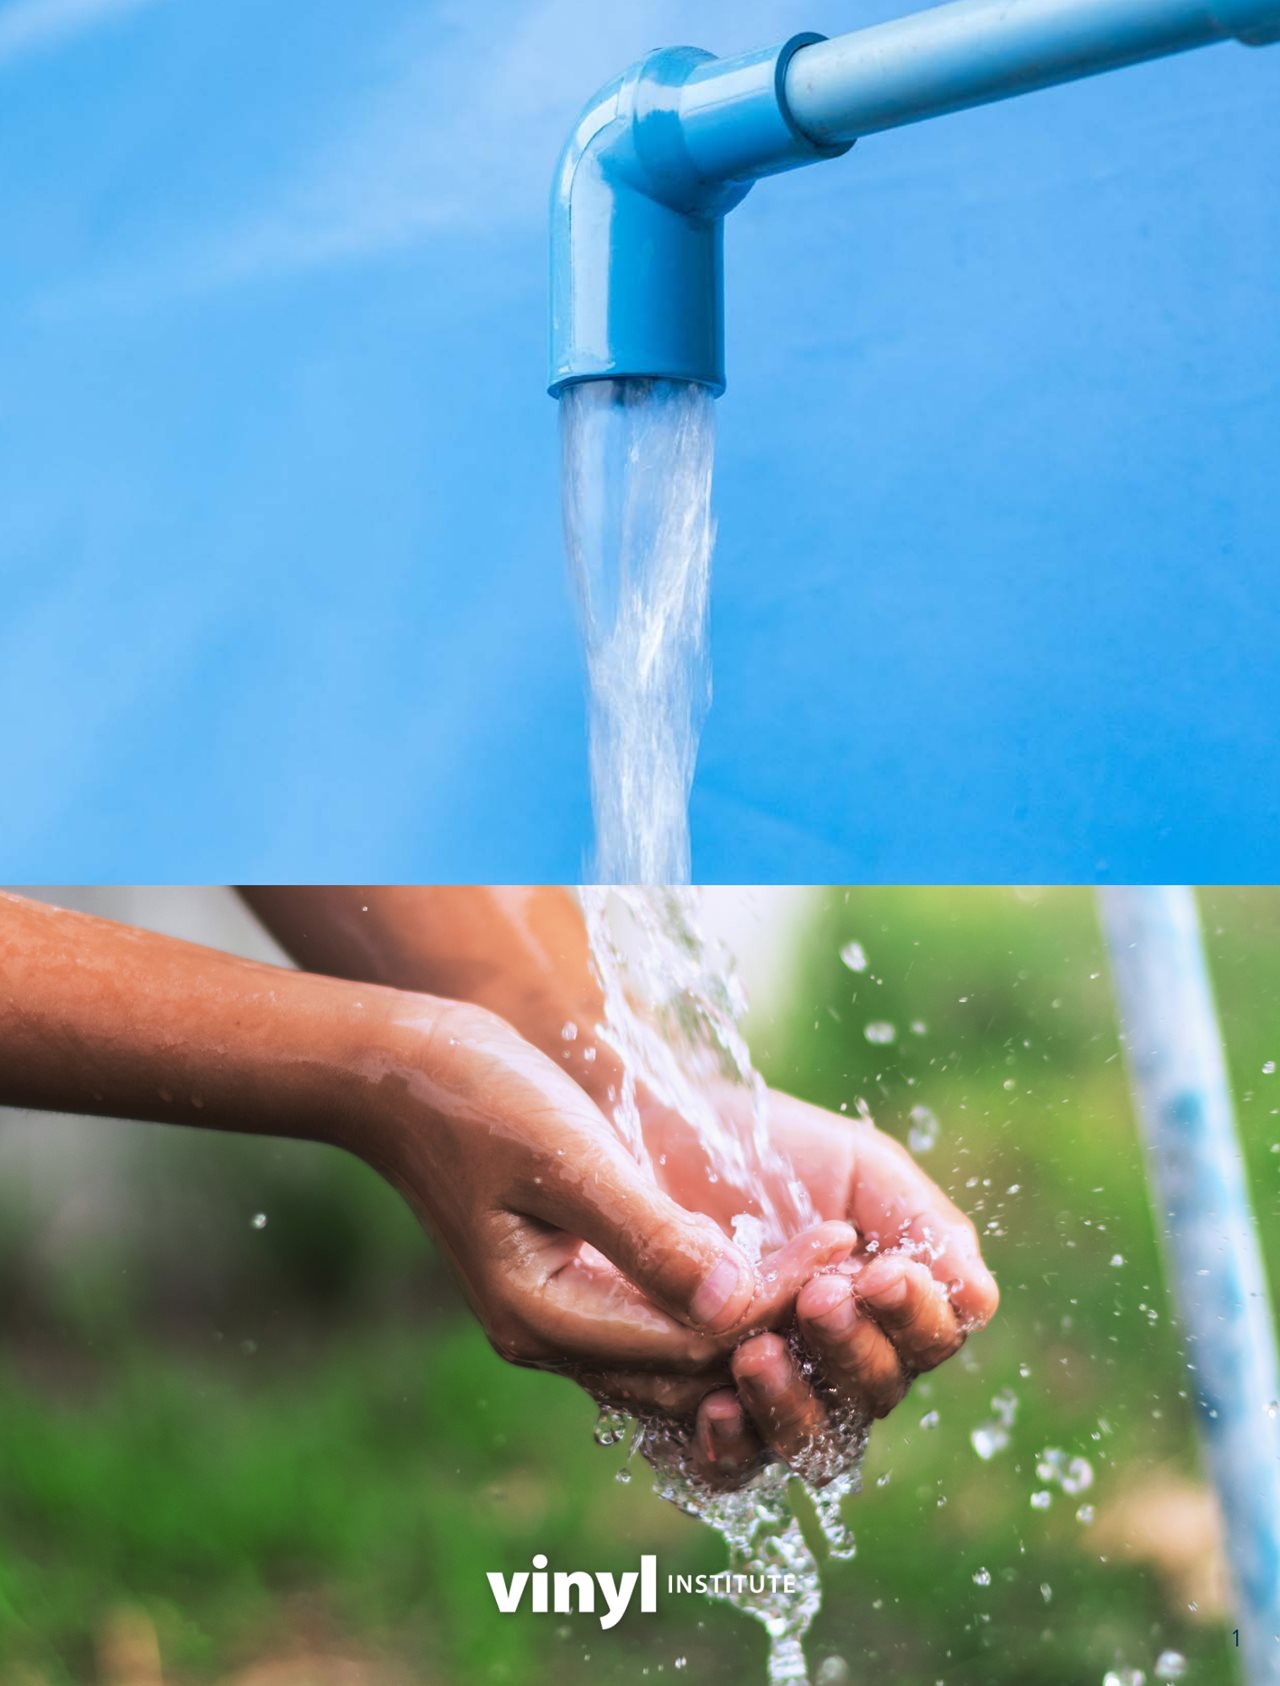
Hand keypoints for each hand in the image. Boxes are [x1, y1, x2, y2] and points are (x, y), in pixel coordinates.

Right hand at [358, 1001, 856, 1384]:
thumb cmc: (478, 1097)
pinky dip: (711, 1304)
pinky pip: (654, 1326)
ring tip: (818, 1267)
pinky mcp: (563, 1286)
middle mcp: (546, 1336)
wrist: (401, 1071)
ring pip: (676, 1357)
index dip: (777, 1301)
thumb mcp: (569, 1157)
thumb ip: (650, 1235)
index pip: (695, 1342)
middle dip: (774, 1324)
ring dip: (748, 1320)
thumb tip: (737, 1305)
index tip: (839, 1240)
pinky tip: (755, 1263)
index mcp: (544, 1316)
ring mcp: (552, 1317)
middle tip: (848, 1264)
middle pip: (690, 1370)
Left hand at [585, 1089, 997, 1487]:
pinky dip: (732, 1449)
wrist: (658, 1134)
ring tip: (757, 1353)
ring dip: (795, 1405)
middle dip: (853, 1349)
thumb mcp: (856, 1169)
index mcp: (892, 1303)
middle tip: (818, 1298)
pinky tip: (716, 1409)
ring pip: (814, 1440)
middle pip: (878, 1392)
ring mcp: (779, 1391)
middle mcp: (844, 1360)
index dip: (917, 1316)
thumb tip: (979, 1301)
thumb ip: (921, 1225)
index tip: (882, 1272)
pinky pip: (731, 1466)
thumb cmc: (768, 1150)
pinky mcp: (702, 1408)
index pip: (933, 1335)